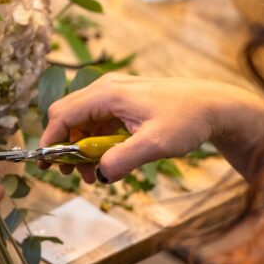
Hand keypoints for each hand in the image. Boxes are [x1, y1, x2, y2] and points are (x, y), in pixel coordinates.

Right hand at [40, 73, 263, 182]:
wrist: (216, 106)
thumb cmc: (189, 120)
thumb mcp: (156, 144)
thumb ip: (123, 160)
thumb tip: (99, 175)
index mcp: (108, 94)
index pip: (63, 115)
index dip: (50, 140)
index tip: (46, 164)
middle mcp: (106, 89)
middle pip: (68, 116)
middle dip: (64, 146)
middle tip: (71, 173)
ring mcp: (115, 94)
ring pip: (83, 121)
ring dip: (81, 147)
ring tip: (92, 174)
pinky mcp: (124, 102)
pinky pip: (98, 122)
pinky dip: (96, 142)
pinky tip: (108, 160)